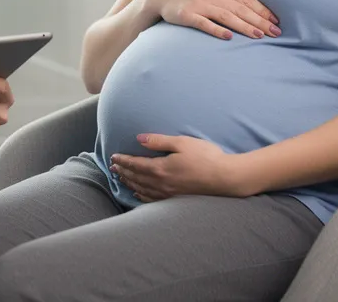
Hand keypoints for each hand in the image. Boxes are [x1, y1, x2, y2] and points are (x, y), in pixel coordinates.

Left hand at [110, 134, 248, 200]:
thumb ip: (158, 141)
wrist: (225, 178)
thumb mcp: (181, 143)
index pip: (135, 164)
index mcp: (160, 168)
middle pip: (136, 178)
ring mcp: (168, 193)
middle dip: (123, 172)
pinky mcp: (176, 199)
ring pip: (141, 189)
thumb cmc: (205, 157)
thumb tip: (139, 139)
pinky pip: (152, 199)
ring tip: (120, 179)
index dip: (123, 161)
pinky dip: (141, 196)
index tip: (113, 158)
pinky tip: (138, 194)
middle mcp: (160, 183)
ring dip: (129, 183)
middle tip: (112, 168)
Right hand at [146, 0, 279, 39]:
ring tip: (259, 36)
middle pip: (239, 8)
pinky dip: (216, 30)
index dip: (262, 10)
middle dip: (259, 20)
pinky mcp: (186, 15)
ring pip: (225, 16)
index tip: (276, 21)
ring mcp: (198, 3)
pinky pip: (204, 23)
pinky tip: (228, 37)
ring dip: (243, 26)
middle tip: (275, 32)